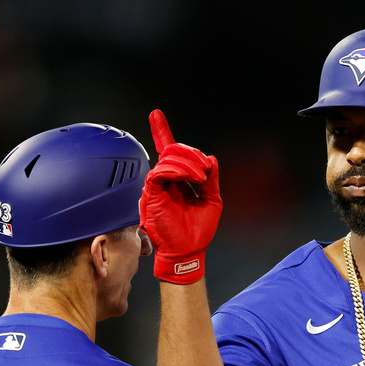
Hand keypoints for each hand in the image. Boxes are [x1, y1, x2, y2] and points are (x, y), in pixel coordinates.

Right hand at [139, 109, 220, 283]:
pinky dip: (174, 170)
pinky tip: (187, 177)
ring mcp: (157, 187)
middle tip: (205, 168)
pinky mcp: (151, 195)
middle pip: (172, 151)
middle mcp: (165, 181)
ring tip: (200, 177)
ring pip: (167, 159)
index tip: (156, 114)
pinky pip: (159, 172)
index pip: (167, 151)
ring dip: (187, 163)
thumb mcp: (212, 200)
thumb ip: (212, 180)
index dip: (162, 132)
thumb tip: (211, 159)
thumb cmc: (198, 231)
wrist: (189, 251)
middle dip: (190, 153)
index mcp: (177, 180)